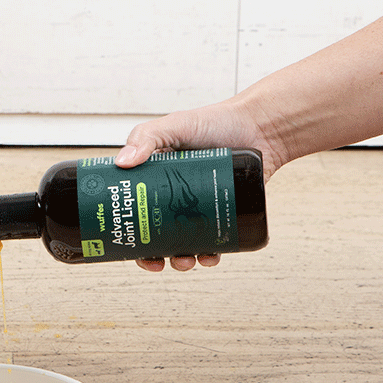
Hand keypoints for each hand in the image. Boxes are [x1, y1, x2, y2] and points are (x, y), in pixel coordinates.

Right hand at [114, 99, 282, 271]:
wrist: (261, 128)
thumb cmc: (216, 121)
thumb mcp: (175, 125)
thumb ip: (146, 137)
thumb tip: (121, 163)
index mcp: (156, 177)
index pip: (134, 205)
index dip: (128, 226)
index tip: (123, 240)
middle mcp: (175, 196)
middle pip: (156, 232)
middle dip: (153, 253)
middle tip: (154, 261)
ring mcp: (200, 207)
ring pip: (185, 241)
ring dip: (181, 258)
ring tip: (184, 261)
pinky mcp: (225, 214)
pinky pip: (215, 241)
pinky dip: (210, 254)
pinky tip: (209, 257)